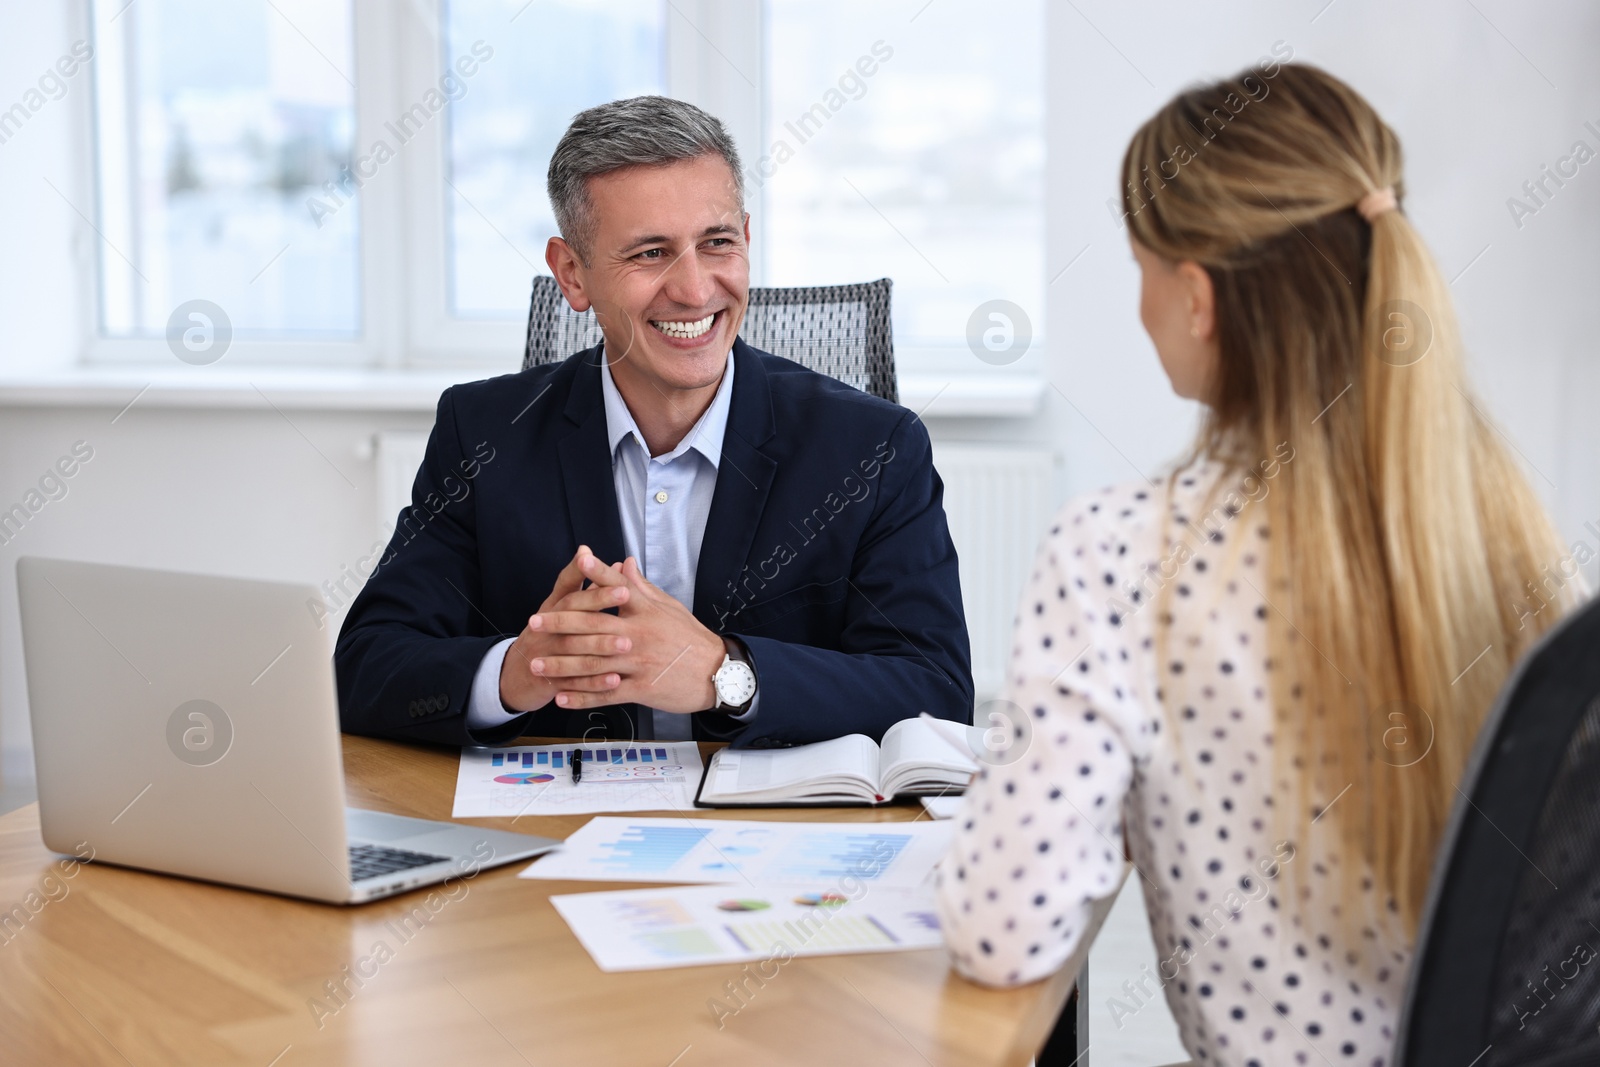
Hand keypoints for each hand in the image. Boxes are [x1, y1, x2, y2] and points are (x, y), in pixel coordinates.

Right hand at [498, 546, 633, 711]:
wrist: (513, 676)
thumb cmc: (544, 636)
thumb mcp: (557, 609)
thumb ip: (579, 585)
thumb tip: (596, 556)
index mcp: (552, 608)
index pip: (567, 586)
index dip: (586, 574)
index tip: (611, 567)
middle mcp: (546, 628)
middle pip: (571, 612)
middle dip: (598, 601)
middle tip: (625, 593)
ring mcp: (546, 654)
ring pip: (574, 648)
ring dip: (601, 645)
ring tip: (626, 643)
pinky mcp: (549, 681)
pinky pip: (574, 682)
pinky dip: (595, 682)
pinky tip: (615, 679)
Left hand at [531, 556, 724, 713]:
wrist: (717, 673)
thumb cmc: (690, 638)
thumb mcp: (669, 607)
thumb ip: (641, 587)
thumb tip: (623, 563)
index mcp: (646, 611)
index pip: (619, 587)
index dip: (598, 573)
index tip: (579, 560)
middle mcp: (639, 634)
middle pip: (594, 625)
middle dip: (561, 623)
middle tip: (534, 623)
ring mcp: (639, 662)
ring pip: (593, 663)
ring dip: (562, 665)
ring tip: (537, 665)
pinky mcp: (642, 688)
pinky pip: (606, 694)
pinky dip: (582, 696)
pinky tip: (561, 696)